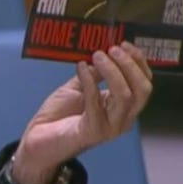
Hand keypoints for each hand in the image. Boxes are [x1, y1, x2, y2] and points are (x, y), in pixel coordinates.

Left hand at [9, 41, 152, 183]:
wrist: (38, 140)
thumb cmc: (59, 115)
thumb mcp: (80, 87)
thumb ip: (94, 73)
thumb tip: (104, 53)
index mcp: (123, 107)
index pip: (144, 83)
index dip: (138, 62)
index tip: (124, 43)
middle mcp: (122, 119)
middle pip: (142, 90)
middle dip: (130, 65)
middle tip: (112, 49)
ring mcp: (110, 127)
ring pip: (125, 96)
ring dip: (113, 71)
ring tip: (97, 56)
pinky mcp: (93, 131)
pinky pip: (96, 102)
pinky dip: (90, 82)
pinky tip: (80, 68)